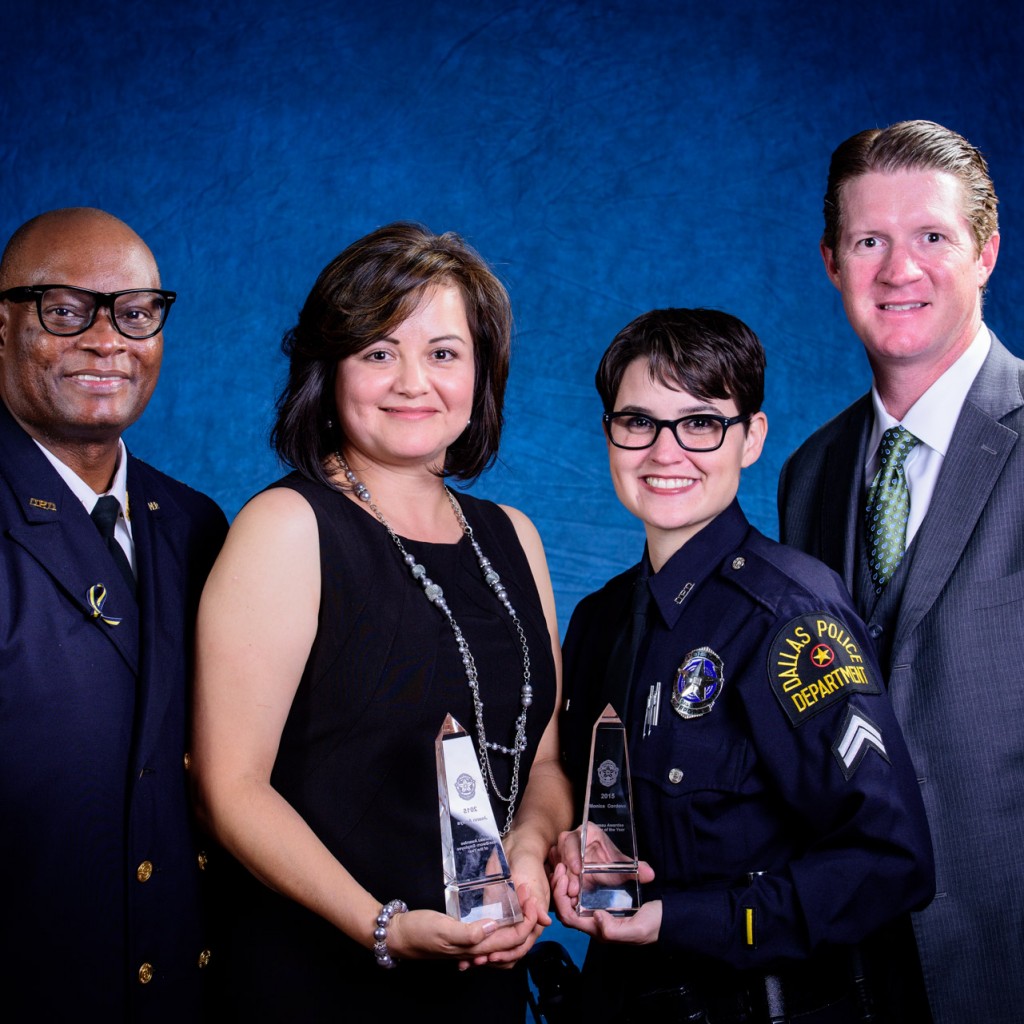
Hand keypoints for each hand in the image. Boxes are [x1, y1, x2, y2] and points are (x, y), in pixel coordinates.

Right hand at [386, 905, 537, 965]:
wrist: (398, 936)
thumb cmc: (418, 931)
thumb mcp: (442, 929)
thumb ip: (468, 932)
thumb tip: (494, 927)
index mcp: (475, 947)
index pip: (514, 938)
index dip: (527, 919)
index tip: (530, 896)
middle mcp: (477, 948)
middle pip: (513, 938)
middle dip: (527, 916)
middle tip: (529, 891)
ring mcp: (471, 943)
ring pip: (504, 936)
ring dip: (517, 918)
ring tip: (521, 897)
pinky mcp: (465, 936)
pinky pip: (492, 932)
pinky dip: (503, 920)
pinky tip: (502, 907)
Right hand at [550, 826, 654, 907]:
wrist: (603, 872)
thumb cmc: (610, 865)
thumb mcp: (622, 867)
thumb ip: (635, 870)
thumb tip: (650, 874)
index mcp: (586, 832)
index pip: (574, 838)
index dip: (573, 853)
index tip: (578, 870)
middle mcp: (571, 840)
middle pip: (561, 851)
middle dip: (567, 871)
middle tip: (574, 890)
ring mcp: (561, 853)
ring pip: (555, 863)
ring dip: (561, 880)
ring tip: (572, 896)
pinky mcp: (557, 866)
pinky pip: (552, 873)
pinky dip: (557, 885)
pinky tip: (566, 898)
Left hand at [551, 865, 661, 944]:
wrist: (668, 918)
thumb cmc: (654, 924)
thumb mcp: (637, 929)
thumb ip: (615, 930)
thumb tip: (595, 918)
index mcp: (599, 930)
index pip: (569, 917)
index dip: (561, 898)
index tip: (564, 877)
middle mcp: (595, 923)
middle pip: (565, 908)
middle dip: (558, 889)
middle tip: (561, 868)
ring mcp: (598, 913)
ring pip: (571, 901)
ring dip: (564, 884)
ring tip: (565, 866)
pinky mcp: (604, 903)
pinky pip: (581, 895)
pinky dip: (573, 882)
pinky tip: (575, 869)